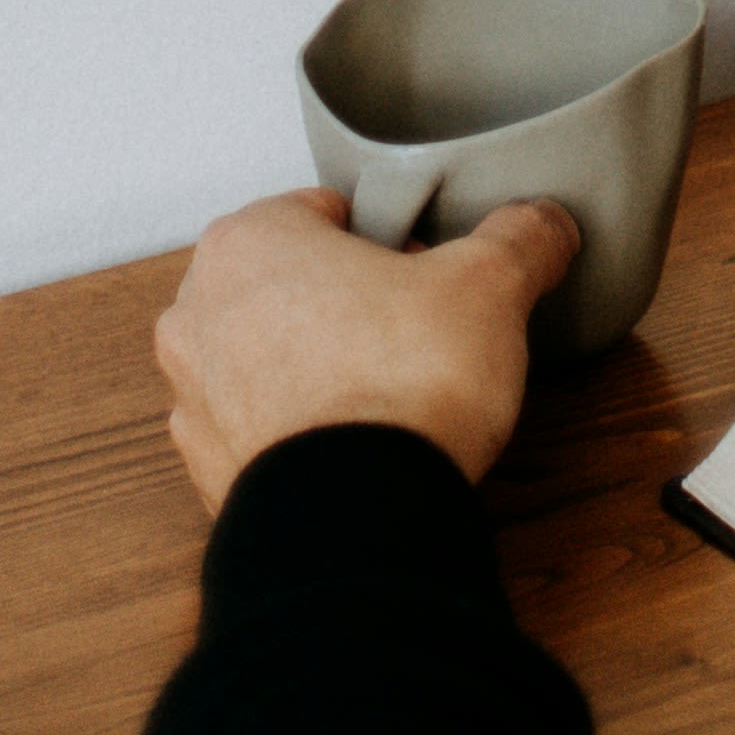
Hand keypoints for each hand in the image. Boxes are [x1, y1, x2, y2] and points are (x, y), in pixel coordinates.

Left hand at [154, 189, 581, 514]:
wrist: (359, 521)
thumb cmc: (399, 385)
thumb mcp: (489, 285)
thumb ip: (519, 238)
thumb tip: (543, 224)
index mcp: (250, 241)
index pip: (325, 212)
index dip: (388, 241)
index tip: (423, 274)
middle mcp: (198, 313)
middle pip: (290, 284)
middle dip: (346, 303)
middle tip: (411, 332)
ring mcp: (191, 399)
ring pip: (266, 359)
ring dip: (316, 368)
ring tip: (385, 396)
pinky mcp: (206, 472)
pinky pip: (259, 432)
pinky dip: (299, 434)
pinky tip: (355, 449)